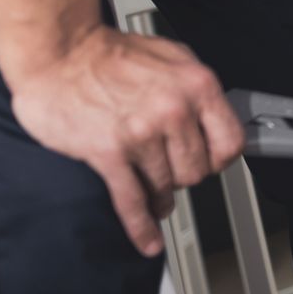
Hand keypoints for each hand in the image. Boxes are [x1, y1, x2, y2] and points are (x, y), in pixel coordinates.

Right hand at [10, 26, 243, 257]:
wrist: (62, 53)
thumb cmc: (113, 54)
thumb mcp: (173, 58)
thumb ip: (196, 90)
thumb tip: (215, 118)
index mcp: (196, 85)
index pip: (230, 141)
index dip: (221, 158)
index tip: (213, 163)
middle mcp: (173, 110)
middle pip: (197, 170)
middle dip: (185, 175)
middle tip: (172, 170)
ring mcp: (141, 133)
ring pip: (166, 187)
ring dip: (160, 195)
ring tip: (154, 193)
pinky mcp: (108, 153)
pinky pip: (132, 201)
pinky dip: (141, 227)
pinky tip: (148, 240)